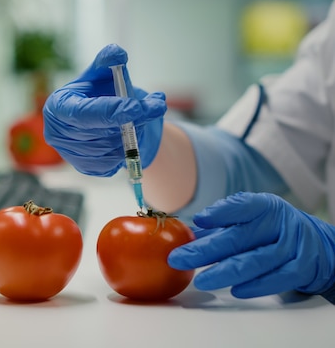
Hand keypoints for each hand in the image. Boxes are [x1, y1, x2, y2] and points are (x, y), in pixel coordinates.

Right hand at [43, 44, 165, 176]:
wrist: (104, 118)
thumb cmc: (100, 92)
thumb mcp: (103, 73)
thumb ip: (109, 61)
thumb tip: (117, 53)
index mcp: (58, 106)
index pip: (82, 113)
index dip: (110, 110)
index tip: (138, 106)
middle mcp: (57, 133)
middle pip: (99, 132)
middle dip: (131, 120)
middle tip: (157, 106)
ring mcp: (70, 154)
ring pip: (111, 148)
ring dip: (133, 133)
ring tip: (142, 116)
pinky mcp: (86, 168)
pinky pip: (114, 162)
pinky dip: (128, 148)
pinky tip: (129, 134)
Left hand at [168, 192, 334, 298]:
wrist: (319, 245)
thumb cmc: (273, 230)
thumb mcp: (252, 219)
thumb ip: (220, 225)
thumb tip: (185, 233)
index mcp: (265, 207)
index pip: (242, 206)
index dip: (220, 213)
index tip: (198, 220)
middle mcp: (279, 224)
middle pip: (238, 238)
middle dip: (204, 251)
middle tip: (178, 259)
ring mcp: (292, 247)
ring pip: (255, 261)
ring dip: (224, 272)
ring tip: (201, 280)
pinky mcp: (301, 269)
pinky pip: (276, 280)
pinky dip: (255, 286)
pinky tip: (235, 290)